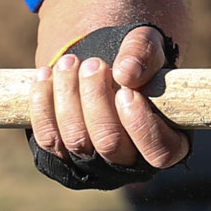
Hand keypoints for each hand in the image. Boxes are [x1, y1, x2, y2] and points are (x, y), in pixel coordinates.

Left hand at [29, 24, 188, 189]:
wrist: (103, 68)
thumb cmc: (134, 60)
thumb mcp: (147, 46)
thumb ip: (145, 52)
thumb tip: (127, 72)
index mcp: (167, 143)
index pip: (160, 151)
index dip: (141, 123)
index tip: (126, 90)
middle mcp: (130, 161)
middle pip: (110, 144)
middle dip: (96, 100)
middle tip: (93, 64)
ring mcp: (94, 164)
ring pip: (76, 141)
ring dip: (68, 96)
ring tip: (69, 62)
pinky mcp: (62, 157)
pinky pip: (48, 139)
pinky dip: (43, 104)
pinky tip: (45, 74)